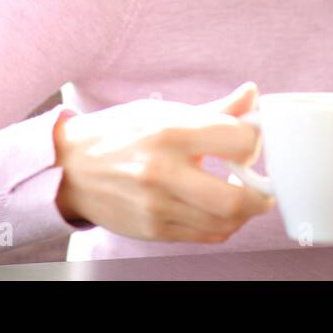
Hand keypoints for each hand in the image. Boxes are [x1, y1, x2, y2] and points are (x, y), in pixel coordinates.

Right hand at [53, 82, 274, 242]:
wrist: (70, 167)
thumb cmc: (120, 134)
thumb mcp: (163, 113)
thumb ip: (215, 110)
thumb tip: (253, 96)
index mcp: (170, 132)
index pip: (239, 141)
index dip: (256, 142)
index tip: (252, 142)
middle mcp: (163, 171)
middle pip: (236, 198)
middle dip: (262, 195)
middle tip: (263, 186)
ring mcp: (156, 206)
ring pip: (224, 223)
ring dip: (244, 212)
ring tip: (240, 195)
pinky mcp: (152, 230)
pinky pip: (205, 236)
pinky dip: (222, 225)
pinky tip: (217, 209)